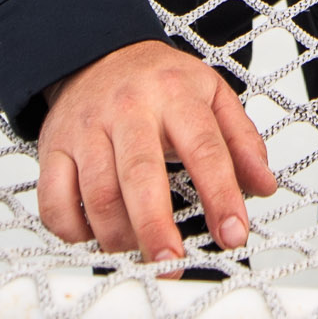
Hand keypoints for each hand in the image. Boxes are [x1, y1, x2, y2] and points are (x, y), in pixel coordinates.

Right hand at [37, 40, 276, 261]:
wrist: (98, 53)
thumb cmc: (160, 83)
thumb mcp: (212, 95)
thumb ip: (242, 141)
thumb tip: (264, 187)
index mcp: (176, 95)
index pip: (205, 149)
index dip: (221, 196)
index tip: (234, 235)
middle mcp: (128, 109)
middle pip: (140, 176)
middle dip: (156, 229)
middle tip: (172, 265)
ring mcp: (86, 128)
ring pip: (97, 194)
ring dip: (118, 237)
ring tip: (140, 255)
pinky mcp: (52, 146)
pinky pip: (53, 201)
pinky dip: (73, 232)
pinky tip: (96, 239)